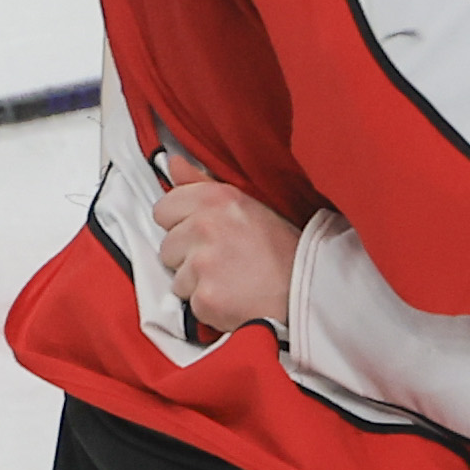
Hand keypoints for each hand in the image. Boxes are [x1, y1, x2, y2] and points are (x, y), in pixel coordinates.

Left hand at [153, 154, 301, 331]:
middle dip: (187, 256)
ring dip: (197, 283)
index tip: (201, 233)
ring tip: (230, 278)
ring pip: (176, 278)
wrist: (305, 291)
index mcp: (217, 198)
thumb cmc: (283, 251)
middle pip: (167, 246)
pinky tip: (232, 296)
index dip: (180, 224)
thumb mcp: (248, 205)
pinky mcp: (204, 297)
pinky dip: (207, 306)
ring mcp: (203, 263)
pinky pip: (189, 304)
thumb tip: (174, 163)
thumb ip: (202, 183)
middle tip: (222, 258)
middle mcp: (206, 226)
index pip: (164, 208)